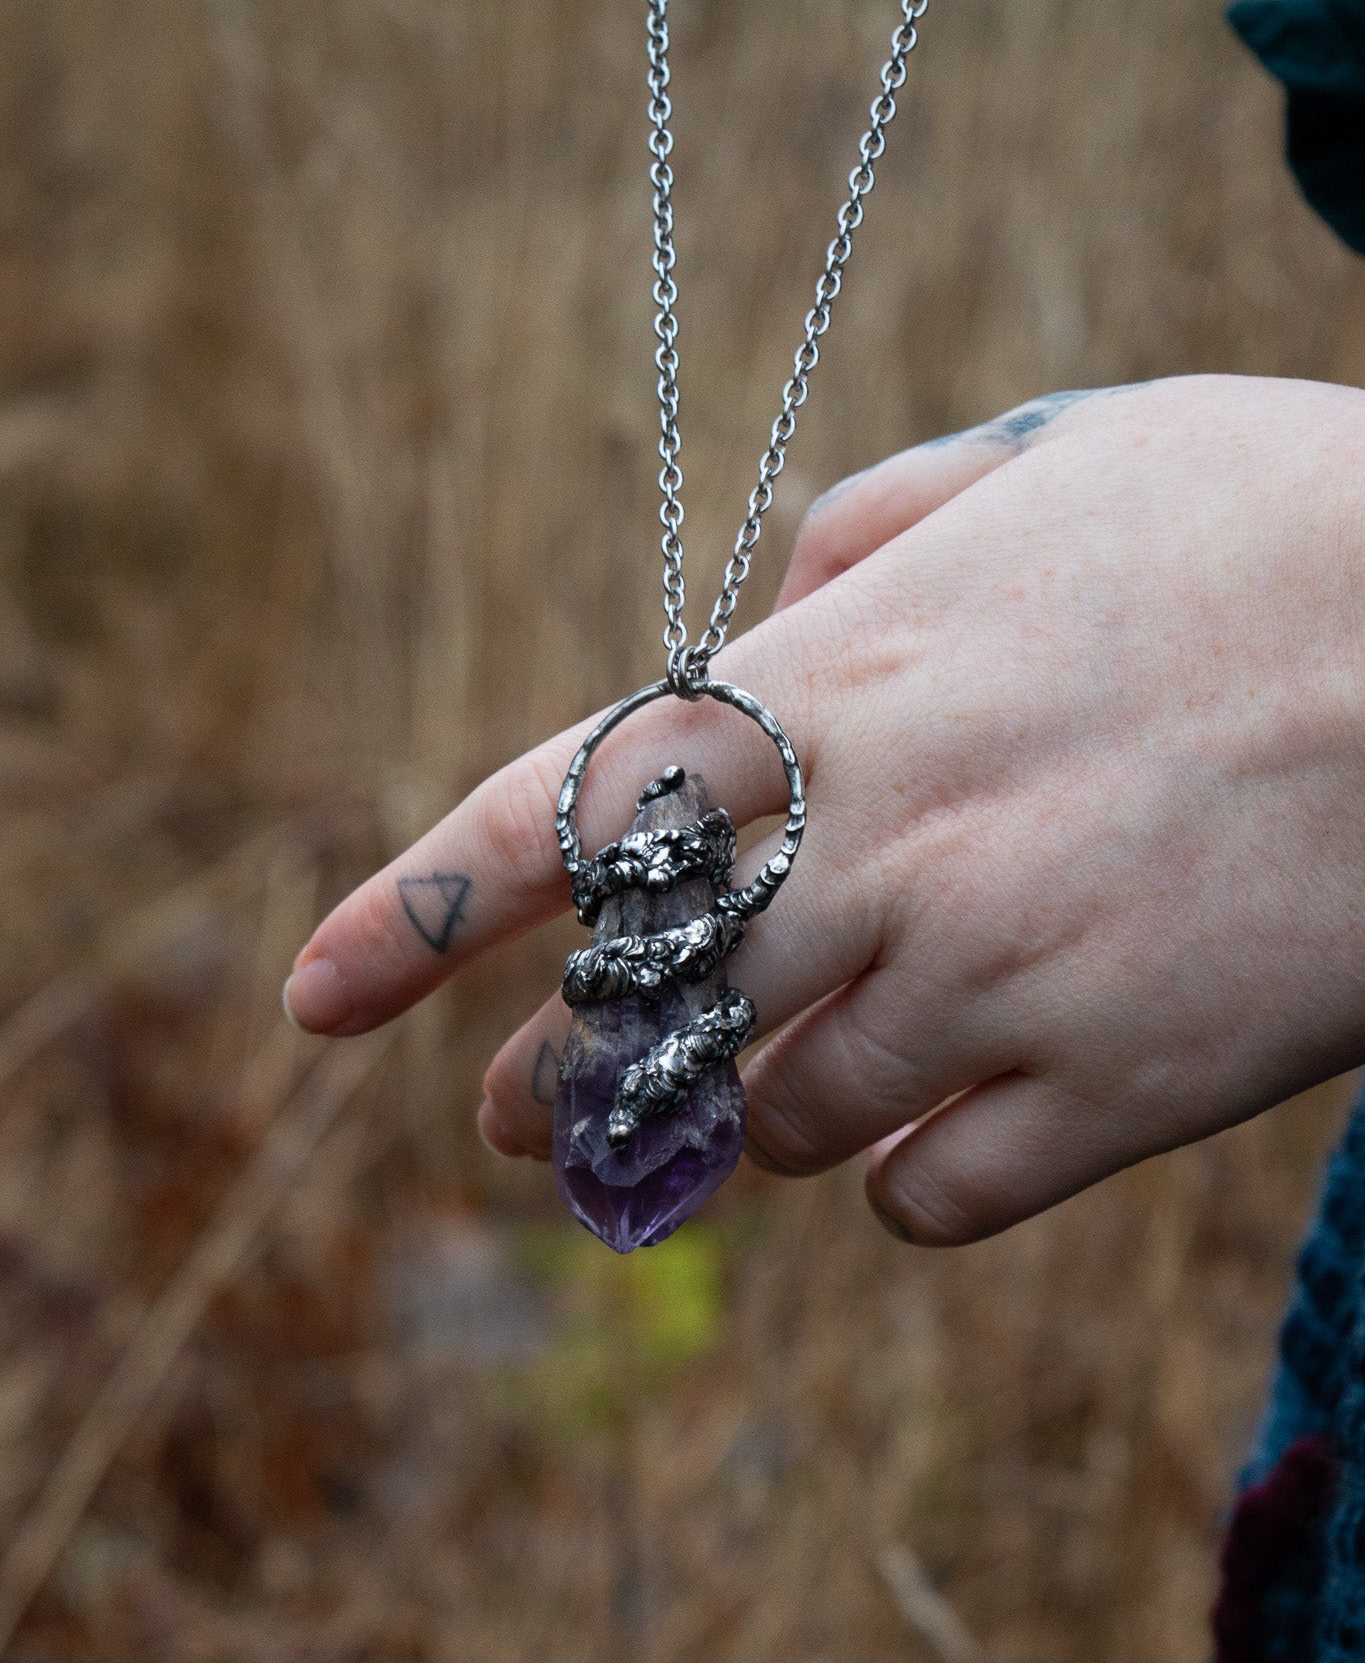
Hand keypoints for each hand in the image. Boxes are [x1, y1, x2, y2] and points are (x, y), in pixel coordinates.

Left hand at [283, 374, 1364, 1244]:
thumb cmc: (1280, 529)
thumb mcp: (1061, 464)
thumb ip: (872, 537)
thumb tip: (762, 615)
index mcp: (854, 687)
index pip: (567, 813)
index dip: (417, 911)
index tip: (313, 1001)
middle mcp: (895, 849)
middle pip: (643, 1016)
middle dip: (550, 1081)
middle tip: (509, 1113)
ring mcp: (1001, 982)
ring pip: (790, 1124)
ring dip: (769, 1114)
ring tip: (805, 1079)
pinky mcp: (1118, 1092)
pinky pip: (936, 1198)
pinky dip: (914, 1176)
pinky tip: (954, 1123)